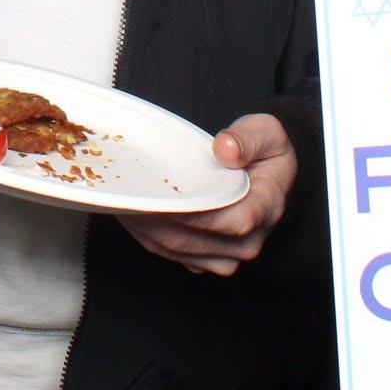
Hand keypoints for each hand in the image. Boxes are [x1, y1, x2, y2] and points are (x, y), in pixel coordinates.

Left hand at [119, 112, 296, 274]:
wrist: (266, 170)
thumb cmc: (263, 150)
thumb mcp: (265, 132)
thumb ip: (247, 139)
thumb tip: (225, 148)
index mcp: (266, 209)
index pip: (231, 222)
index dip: (194, 212)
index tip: (163, 195)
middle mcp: (249, 241)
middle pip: (195, 240)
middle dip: (158, 220)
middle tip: (130, 195)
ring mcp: (228, 254)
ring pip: (179, 251)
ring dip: (147, 230)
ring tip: (124, 202)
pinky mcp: (208, 257)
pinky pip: (174, 254)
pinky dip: (149, 236)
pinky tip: (133, 214)